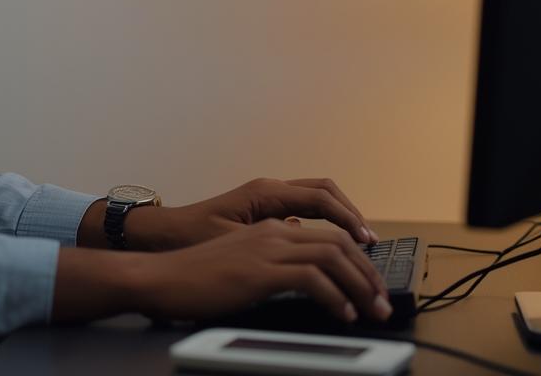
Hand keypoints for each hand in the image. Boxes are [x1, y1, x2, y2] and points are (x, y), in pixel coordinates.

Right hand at [131, 220, 391, 322]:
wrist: (159, 277)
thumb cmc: (195, 277)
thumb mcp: (242, 262)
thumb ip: (271, 261)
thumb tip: (302, 274)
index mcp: (271, 227)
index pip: (330, 233)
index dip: (357, 258)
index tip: (371, 283)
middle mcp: (273, 230)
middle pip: (339, 241)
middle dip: (368, 272)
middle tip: (381, 300)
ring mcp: (266, 248)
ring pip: (332, 255)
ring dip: (359, 284)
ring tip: (371, 309)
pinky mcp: (258, 270)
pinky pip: (311, 278)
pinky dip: (334, 296)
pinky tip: (342, 313)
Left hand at [151, 177, 376, 249]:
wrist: (164, 233)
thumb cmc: (190, 236)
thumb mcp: (231, 240)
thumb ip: (267, 235)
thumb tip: (301, 232)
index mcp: (264, 192)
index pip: (319, 199)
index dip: (346, 219)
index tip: (365, 240)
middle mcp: (269, 189)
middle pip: (324, 190)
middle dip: (350, 213)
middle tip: (368, 240)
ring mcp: (267, 196)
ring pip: (316, 196)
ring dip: (340, 215)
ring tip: (358, 240)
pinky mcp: (265, 208)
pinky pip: (304, 207)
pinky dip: (325, 219)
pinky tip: (331, 242)